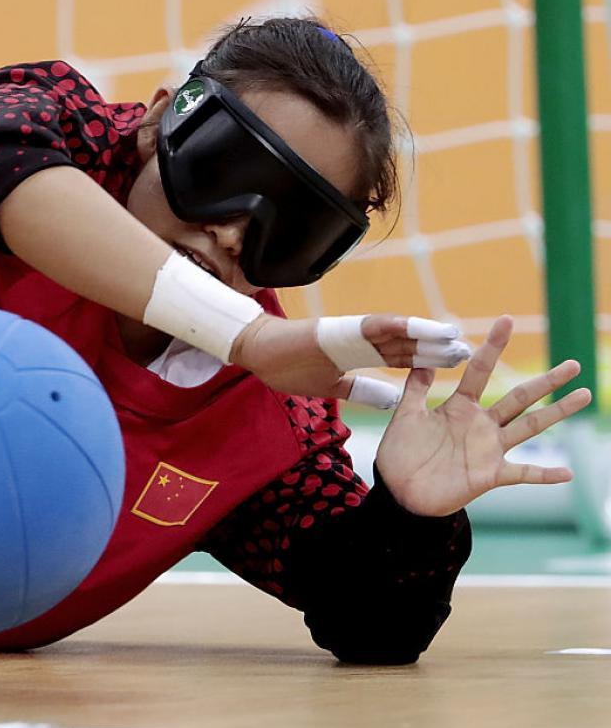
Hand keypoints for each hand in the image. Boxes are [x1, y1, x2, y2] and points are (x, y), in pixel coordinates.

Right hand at [230, 313, 458, 400]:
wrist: (259, 352)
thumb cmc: (288, 368)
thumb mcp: (332, 387)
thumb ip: (363, 391)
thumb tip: (394, 400)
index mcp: (359, 354)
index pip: (400, 357)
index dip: (427, 360)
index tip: (454, 363)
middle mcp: (361, 341)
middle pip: (406, 346)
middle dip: (435, 349)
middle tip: (468, 352)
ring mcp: (352, 333)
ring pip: (397, 335)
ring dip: (426, 336)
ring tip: (454, 337)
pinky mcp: (341, 329)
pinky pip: (376, 327)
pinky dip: (401, 327)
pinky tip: (424, 327)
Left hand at [374, 316, 590, 516]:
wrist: (398, 491)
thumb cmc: (401, 453)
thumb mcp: (406, 415)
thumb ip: (415, 388)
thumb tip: (421, 358)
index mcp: (460, 407)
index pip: (481, 371)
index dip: (493, 346)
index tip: (506, 320)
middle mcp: (481, 425)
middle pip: (519, 397)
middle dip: (545, 381)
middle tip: (572, 363)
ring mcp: (489, 449)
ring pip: (530, 427)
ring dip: (557, 413)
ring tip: (583, 395)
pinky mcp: (489, 475)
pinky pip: (522, 473)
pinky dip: (543, 474)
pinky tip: (566, 472)